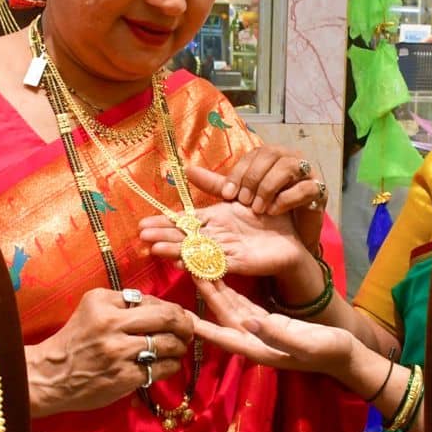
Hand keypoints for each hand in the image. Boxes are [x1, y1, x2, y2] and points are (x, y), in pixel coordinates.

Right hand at [26, 288, 193, 416]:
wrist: (49, 375)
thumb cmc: (74, 341)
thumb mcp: (92, 310)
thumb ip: (123, 305)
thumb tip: (162, 307)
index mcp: (102, 302)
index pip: (150, 300)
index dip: (169, 308)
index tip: (177, 315)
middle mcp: (111, 324)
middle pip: (166, 317)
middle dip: (185, 323)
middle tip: (189, 329)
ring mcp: (118, 352)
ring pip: (168, 343)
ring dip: (180, 345)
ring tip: (179, 347)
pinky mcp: (124, 377)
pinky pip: (161, 368)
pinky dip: (172, 365)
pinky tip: (169, 364)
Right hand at [139, 200, 312, 277]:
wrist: (290, 240)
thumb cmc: (266, 217)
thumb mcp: (238, 195)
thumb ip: (214, 184)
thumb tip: (187, 168)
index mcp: (214, 220)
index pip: (184, 221)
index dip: (165, 222)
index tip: (142, 224)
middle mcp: (216, 236)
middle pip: (185, 237)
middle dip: (163, 236)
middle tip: (141, 236)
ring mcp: (225, 251)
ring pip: (196, 251)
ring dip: (175, 250)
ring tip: (155, 249)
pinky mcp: (238, 263)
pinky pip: (216, 263)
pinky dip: (200, 263)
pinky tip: (184, 263)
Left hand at [188, 145, 327, 251]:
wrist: (289, 241)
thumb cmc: (263, 216)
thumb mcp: (238, 201)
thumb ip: (217, 185)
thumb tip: (188, 171)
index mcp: (268, 157)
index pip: (252, 154)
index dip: (238, 173)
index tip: (227, 195)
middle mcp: (288, 159)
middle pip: (270, 154)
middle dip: (253, 179)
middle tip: (243, 202)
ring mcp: (306, 173)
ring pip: (288, 167)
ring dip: (269, 188)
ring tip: (259, 209)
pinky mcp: (318, 191)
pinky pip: (307, 187)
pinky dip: (288, 198)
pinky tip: (275, 211)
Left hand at [191, 279, 353, 377]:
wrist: (346, 356)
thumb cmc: (329, 352)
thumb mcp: (305, 344)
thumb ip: (276, 335)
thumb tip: (248, 321)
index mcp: (258, 349)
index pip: (222, 336)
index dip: (201, 326)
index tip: (181, 315)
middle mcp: (254, 340)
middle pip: (223, 316)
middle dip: (205, 297)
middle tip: (187, 273)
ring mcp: (261, 330)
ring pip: (231, 308)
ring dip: (216, 291)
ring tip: (198, 270)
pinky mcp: (270, 322)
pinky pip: (245, 305)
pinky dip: (233, 292)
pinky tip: (223, 279)